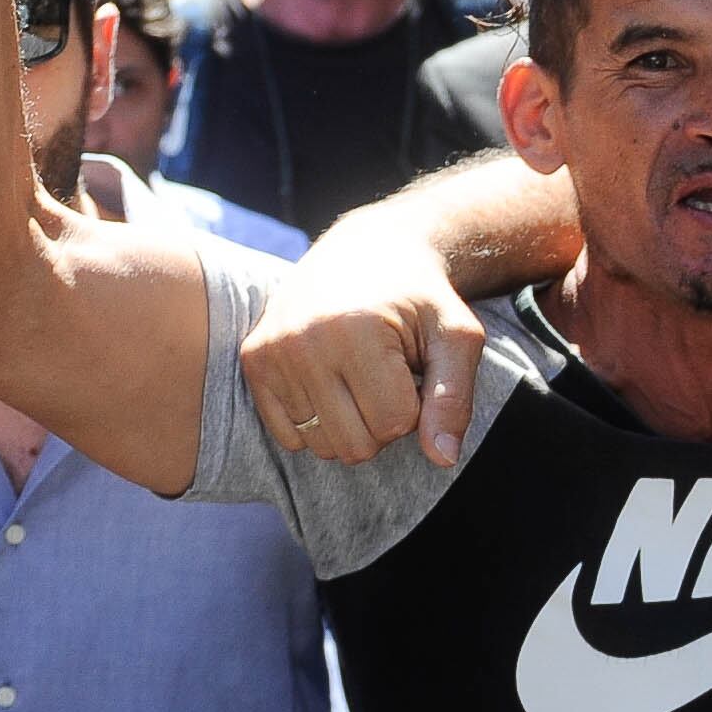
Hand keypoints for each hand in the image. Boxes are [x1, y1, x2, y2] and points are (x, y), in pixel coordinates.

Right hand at [240, 228, 489, 467]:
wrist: (367, 250)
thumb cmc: (420, 298)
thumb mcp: (456, 337)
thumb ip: (454, 398)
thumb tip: (443, 460)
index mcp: (357, 330)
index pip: (395, 422)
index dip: (415, 405)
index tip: (413, 370)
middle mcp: (304, 341)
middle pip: (356, 445)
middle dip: (383, 422)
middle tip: (388, 377)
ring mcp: (273, 351)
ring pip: (322, 446)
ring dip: (350, 424)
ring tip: (359, 376)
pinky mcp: (255, 360)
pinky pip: (289, 437)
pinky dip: (317, 424)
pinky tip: (331, 383)